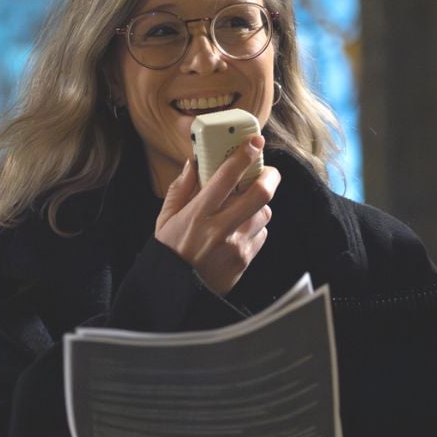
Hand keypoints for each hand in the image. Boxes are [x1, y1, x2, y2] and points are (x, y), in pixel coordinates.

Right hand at [154, 137, 280, 296]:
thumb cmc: (170, 253)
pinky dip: (256, 227)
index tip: (254, 142)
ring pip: (264, 213)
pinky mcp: (246, 260)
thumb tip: (193, 163)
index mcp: (197, 215)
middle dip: (270, 176)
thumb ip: (180, 190)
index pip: (226, 177)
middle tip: (268, 171)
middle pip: (260, 194)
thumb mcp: (165, 220)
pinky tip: (239, 231)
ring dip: (259, 205)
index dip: (244, 155)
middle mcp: (220, 229)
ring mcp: (237, 246)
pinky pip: (262, 234)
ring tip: (243, 208)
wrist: (177, 294)